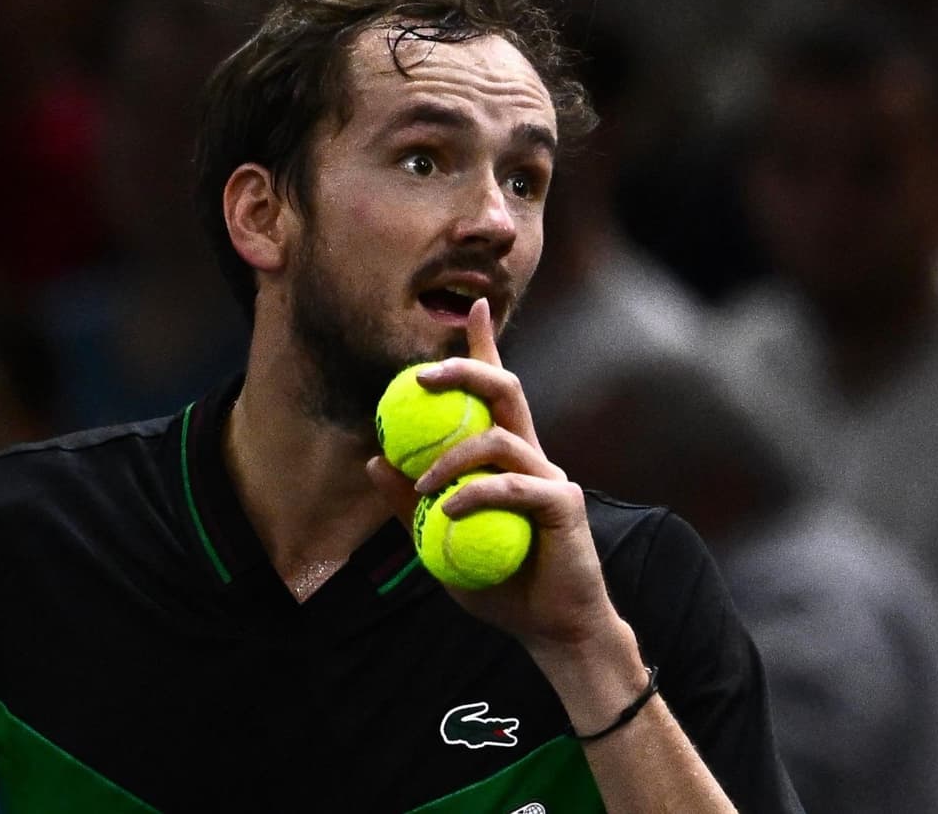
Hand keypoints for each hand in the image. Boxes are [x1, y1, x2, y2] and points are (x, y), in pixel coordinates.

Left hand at [366, 298, 625, 655]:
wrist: (552, 631)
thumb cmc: (500, 587)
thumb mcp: (439, 546)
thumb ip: (412, 505)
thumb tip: (375, 461)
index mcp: (507, 458)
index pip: (494, 392)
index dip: (485, 347)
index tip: (473, 306)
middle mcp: (532, 457)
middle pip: (505, 391)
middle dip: (467, 368)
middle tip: (421, 376)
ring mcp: (550, 477)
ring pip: (500, 437)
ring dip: (452, 454)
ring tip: (423, 483)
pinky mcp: (562, 504)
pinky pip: (512, 486)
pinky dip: (475, 493)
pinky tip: (449, 511)